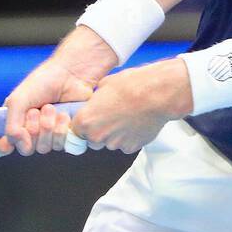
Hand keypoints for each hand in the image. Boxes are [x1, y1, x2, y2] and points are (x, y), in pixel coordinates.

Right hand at [0, 29, 116, 156]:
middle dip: (32, 129)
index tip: (6, 144)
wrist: (71, 75)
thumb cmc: (43, 81)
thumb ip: (11, 124)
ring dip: (47, 127)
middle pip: (26, 149)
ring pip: (43, 148)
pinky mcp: (65, 134)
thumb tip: (15, 141)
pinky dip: (60, 129)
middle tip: (35, 111)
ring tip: (50, 108)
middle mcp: (30, 131)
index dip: (1, 148)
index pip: (0, 146)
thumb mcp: (18, 100)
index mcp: (13, 122)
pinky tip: (62, 115)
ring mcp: (48, 134)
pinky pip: (61, 145)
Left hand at [71, 59, 191, 153]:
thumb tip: (98, 101)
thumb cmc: (132, 86)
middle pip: (92, 140)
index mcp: (86, 120)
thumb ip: (96, 99)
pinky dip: (130, 137)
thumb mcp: (105, 84)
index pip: (76, 131)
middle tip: (112, 116)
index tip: (91, 119)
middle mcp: (98, 135)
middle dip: (100, 131)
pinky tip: (136, 123)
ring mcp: (115, 144)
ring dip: (116, 134)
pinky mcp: (131, 147)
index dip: (84, 124)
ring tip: (127, 117)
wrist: (156, 94)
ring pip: (110, 143)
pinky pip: (126, 145)